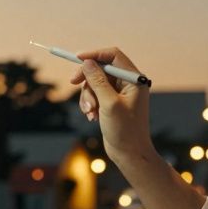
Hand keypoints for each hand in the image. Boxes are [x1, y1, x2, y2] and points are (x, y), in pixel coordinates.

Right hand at [70, 47, 152, 161]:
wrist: (130, 154)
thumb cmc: (125, 131)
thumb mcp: (109, 104)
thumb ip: (98, 81)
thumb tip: (88, 62)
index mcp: (134, 79)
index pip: (113, 56)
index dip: (95, 54)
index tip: (77, 59)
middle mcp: (129, 83)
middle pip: (101, 68)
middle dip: (87, 78)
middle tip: (73, 82)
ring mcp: (120, 93)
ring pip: (95, 82)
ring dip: (88, 95)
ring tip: (90, 111)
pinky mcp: (112, 102)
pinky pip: (95, 94)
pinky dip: (90, 103)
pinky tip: (92, 116)